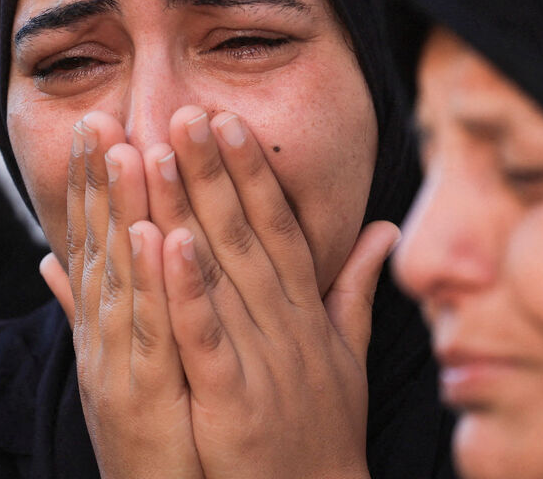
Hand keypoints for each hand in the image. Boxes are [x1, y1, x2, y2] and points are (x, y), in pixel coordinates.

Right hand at [41, 111, 203, 478]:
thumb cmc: (145, 438)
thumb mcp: (112, 366)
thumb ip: (86, 306)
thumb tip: (50, 259)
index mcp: (103, 325)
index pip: (95, 241)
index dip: (92, 184)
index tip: (97, 127)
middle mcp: (102, 336)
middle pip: (100, 246)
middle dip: (98, 180)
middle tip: (100, 117)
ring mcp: (118, 363)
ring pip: (122, 275)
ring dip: (122, 211)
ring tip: (127, 150)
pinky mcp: (144, 395)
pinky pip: (152, 330)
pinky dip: (157, 282)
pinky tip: (162, 236)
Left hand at [149, 105, 393, 478]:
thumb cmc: (324, 430)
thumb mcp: (345, 354)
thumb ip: (354, 288)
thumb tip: (381, 230)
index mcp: (303, 311)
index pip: (276, 226)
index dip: (251, 172)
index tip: (226, 121)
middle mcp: (285, 324)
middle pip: (244, 233)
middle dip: (214, 169)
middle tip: (185, 111)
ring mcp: (260, 359)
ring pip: (219, 271)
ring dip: (190, 208)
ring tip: (161, 152)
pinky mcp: (232, 399)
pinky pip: (205, 335)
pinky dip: (185, 288)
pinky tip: (164, 242)